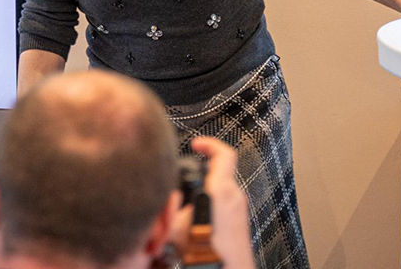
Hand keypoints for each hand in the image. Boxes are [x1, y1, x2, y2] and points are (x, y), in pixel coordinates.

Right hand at [167, 138, 254, 268]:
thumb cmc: (211, 256)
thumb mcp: (177, 231)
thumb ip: (169, 211)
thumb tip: (161, 203)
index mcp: (222, 191)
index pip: (224, 154)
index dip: (209, 144)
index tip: (196, 144)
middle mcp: (234, 197)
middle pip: (218, 172)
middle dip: (199, 174)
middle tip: (185, 177)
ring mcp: (239, 210)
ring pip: (218, 190)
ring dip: (202, 193)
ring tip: (185, 206)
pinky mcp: (238, 223)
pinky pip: (221, 206)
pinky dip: (208, 207)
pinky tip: (194, 221)